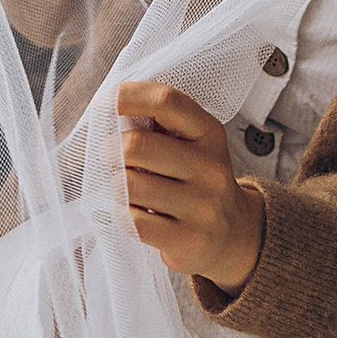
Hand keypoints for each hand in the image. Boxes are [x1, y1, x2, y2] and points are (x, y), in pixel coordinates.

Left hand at [116, 81, 264, 295]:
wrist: (233, 235)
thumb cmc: (197, 181)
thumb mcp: (193, 145)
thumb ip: (159, 124)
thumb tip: (110, 107)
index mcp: (209, 133)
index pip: (166, 101)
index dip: (127, 96)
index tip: (103, 104)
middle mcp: (210, 167)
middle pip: (136, 146)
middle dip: (110, 150)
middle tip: (109, 156)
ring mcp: (202, 206)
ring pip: (129, 185)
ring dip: (117, 186)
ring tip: (128, 189)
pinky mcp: (188, 240)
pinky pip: (133, 221)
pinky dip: (124, 215)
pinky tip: (136, 213)